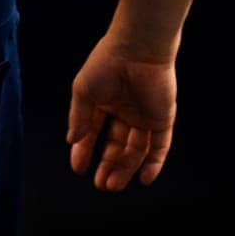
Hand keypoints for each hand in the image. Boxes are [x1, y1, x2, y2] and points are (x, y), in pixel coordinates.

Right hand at [66, 33, 176, 189]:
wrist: (137, 50)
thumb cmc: (106, 64)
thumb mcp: (84, 92)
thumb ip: (79, 118)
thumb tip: (72, 140)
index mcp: (103, 101)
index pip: (93, 131)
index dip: (84, 150)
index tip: (78, 168)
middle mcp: (124, 111)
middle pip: (116, 145)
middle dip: (108, 166)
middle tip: (100, 184)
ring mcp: (144, 116)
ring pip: (135, 150)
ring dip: (125, 169)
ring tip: (112, 185)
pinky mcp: (162, 119)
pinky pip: (160, 146)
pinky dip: (154, 164)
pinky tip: (144, 179)